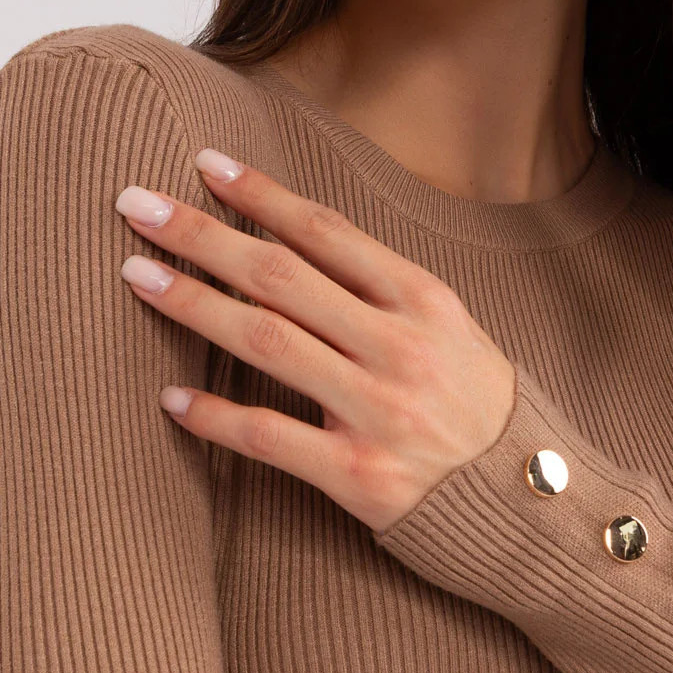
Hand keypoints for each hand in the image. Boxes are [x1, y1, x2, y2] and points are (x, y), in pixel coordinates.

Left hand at [111, 152, 515, 530]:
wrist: (538, 508)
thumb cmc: (484, 414)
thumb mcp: (453, 333)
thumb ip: (383, 295)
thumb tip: (294, 246)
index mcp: (424, 301)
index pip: (325, 232)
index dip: (260, 194)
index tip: (204, 164)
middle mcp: (399, 347)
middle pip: (280, 275)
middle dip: (201, 235)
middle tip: (135, 204)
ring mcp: (378, 411)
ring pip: (266, 342)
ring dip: (192, 305)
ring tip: (136, 276)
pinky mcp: (359, 477)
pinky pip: (269, 438)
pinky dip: (213, 416)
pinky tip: (170, 398)